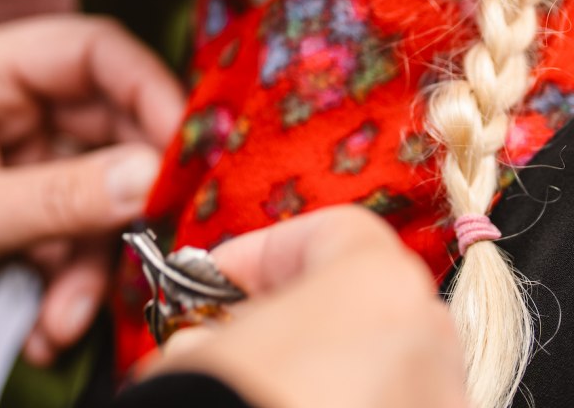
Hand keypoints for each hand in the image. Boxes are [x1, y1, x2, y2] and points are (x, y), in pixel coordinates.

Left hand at [0, 15, 182, 371]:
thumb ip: (60, 197)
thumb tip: (153, 176)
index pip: (91, 51)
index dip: (147, 88)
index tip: (186, 147)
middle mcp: (9, 106)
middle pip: (107, 126)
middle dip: (127, 194)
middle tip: (156, 243)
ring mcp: (17, 162)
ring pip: (98, 192)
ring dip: (93, 260)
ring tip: (66, 318)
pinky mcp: (19, 216)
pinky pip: (74, 237)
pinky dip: (70, 285)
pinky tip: (47, 330)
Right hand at [149, 207, 466, 407]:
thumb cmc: (226, 404)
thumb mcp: (193, 353)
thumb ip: (216, 326)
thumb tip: (213, 338)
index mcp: (378, 289)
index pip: (333, 234)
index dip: (262, 252)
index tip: (209, 284)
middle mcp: (433, 351)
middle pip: (369, 308)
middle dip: (301, 321)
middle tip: (233, 343)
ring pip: (389, 380)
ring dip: (332, 382)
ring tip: (262, 396)